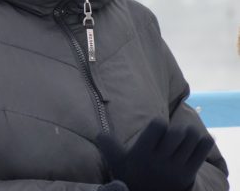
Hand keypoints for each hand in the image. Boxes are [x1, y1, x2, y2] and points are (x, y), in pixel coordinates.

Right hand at [96, 119, 214, 190]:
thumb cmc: (133, 177)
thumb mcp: (118, 164)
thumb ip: (108, 147)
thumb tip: (98, 133)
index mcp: (141, 154)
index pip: (158, 126)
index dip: (159, 124)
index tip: (157, 131)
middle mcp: (160, 161)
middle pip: (177, 132)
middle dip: (176, 129)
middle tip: (172, 135)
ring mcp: (177, 168)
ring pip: (192, 137)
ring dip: (190, 132)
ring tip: (184, 137)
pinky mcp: (190, 173)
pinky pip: (203, 147)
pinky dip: (202, 140)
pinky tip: (194, 144)